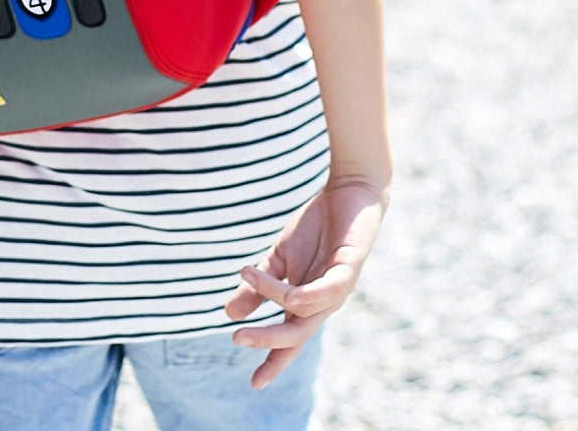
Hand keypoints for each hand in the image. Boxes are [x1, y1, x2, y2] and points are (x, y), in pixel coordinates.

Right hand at [224, 178, 387, 388]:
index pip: (290, 339)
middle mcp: (324, 302)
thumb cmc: (316, 229)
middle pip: (296, 334)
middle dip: (268, 341)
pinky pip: (326, 291)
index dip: (273, 361)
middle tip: (237, 338)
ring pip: (305, 311)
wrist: (348, 193)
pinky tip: (285, 290)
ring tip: (246, 276)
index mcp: (306, 302)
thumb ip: (258, 286)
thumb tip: (228, 313)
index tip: (254, 384)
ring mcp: (338, 288)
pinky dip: (303, 294)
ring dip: (273, 298)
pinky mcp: (348, 269)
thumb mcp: (280, 259)